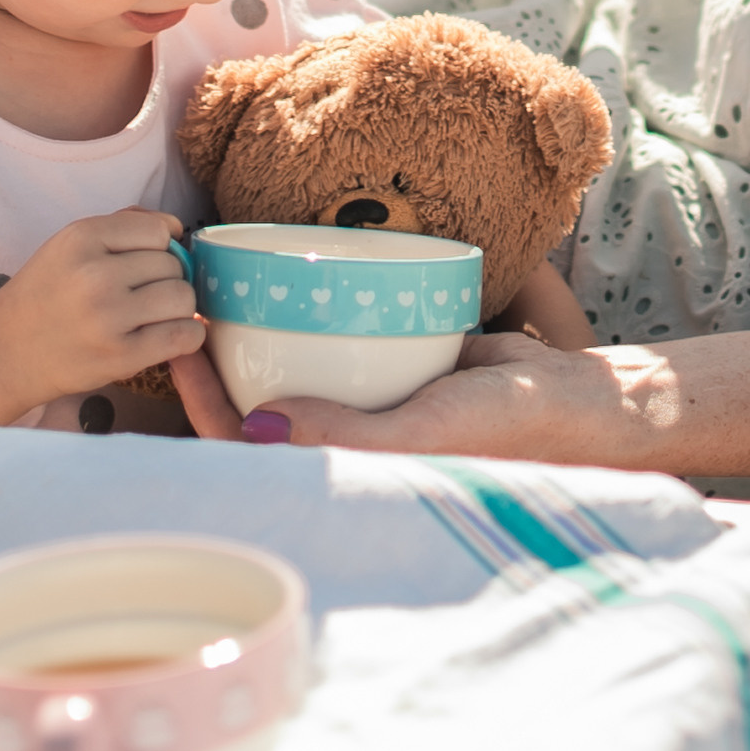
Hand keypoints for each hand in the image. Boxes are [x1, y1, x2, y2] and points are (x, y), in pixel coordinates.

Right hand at [0, 210, 202, 426]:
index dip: (161, 246)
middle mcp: (95, 275)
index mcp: (82, 238)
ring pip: (183, 298)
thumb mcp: (69, 245)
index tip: (146, 262)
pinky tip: (167, 336)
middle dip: (167, 279)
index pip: (159, 230)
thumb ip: (121, 224)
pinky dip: (188, 335)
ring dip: (177, 307)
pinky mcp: (120, 357)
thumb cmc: (45, 294)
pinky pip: (185, 335)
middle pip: (174, 266)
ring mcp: (108, 317)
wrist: (4, 352)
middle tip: (143, 294)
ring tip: (154, 315)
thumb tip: (175, 227)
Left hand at [190, 329, 682, 464]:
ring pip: (293, 372)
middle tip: (188, 307)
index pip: (251, 451)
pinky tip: (284, 279)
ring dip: (257, 338)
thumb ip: (345, 436)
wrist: (568, 395)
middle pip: (259, 408)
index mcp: (340, 471)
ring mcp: (365, 401)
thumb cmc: (497, 428)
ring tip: (223, 287)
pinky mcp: (390, 363)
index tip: (182, 353)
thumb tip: (257, 429)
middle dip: (221, 368)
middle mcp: (344, 438)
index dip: (208, 411)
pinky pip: (336, 339)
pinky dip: (308, 316)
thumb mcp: (419, 434)